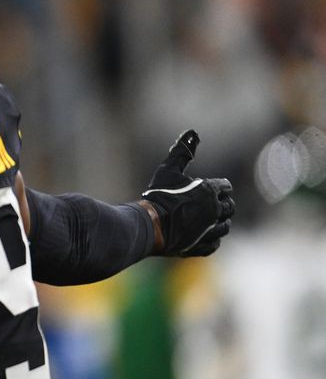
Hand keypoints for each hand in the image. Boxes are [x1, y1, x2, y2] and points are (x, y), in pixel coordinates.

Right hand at [141, 129, 234, 255]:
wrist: (148, 226)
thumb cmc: (158, 196)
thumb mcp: (168, 170)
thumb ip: (182, 152)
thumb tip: (192, 132)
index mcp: (209, 192)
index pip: (225, 187)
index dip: (218, 186)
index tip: (207, 187)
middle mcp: (214, 211)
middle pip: (230, 207)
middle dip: (222, 204)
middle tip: (209, 203)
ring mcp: (209, 230)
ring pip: (225, 226)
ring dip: (220, 222)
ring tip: (209, 220)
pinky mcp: (201, 246)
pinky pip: (215, 244)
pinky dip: (211, 239)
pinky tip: (203, 235)